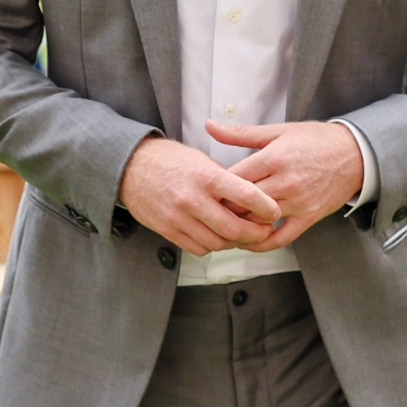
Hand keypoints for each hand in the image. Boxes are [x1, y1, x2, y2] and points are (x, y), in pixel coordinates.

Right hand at [118, 135, 281, 256]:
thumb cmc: (170, 160)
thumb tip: (253, 196)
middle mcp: (193, 199)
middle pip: (234, 227)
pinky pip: (198, 248)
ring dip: (234, 242)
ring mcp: (179, 217)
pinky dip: (212, 246)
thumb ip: (226, 179)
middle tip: (264, 232)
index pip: (246, 195)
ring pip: (217, 242)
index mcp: (206, 176)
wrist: (131, 167)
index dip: (266, 208)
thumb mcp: (201, 159)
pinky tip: (217, 236)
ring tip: (242, 235)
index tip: (275, 212)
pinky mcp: (168, 230)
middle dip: (255, 234)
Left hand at [203, 120, 365, 248]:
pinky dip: (262, 243)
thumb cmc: (316, 140)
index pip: (235, 178)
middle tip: (208, 211)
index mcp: (274, 158)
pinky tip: (249, 241)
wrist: (355, 154)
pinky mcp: (308, 217)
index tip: (205, 190)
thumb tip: (210, 125)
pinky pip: (281, 238)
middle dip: (223, 208)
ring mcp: (297, 202)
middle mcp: (285, 182)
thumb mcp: (278, 131)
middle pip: (242, 203)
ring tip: (223, 226)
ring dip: (239, 226)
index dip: (216, 187)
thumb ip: (241, 133)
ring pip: (258, 221)